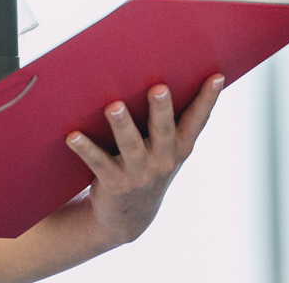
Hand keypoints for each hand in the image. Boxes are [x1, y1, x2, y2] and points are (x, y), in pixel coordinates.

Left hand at [65, 75, 223, 246]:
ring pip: (130, 145)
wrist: (128, 216)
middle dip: (162, 109)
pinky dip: (85, 148)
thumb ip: (169, 119)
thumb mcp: (166, 148)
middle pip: (163, 130)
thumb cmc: (148, 166)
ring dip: (122, 125)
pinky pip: (98, 161)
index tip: (217, 75)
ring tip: (114, 107)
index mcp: (179, 147)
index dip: (208, 99)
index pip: (198, 121)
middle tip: (159, 88)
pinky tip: (72, 135)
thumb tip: (164, 71)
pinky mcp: (114, 182)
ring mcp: (139, 173)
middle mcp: (163, 160)